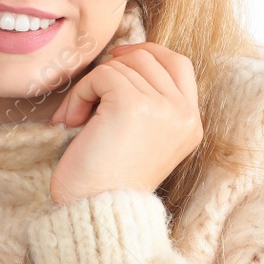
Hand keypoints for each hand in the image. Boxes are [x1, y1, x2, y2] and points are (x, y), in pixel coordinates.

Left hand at [46, 42, 202, 206]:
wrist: (96, 211)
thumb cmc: (108, 181)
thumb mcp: (144, 139)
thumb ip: (149, 103)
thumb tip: (123, 59)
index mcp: (191, 124)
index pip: (179, 64)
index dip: (148, 52)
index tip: (117, 59)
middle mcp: (183, 113)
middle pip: (147, 58)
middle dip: (112, 71)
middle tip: (88, 100)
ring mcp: (161, 107)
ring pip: (120, 67)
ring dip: (90, 87)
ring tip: (77, 119)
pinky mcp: (132, 103)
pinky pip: (101, 76)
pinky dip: (80, 94)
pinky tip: (72, 122)